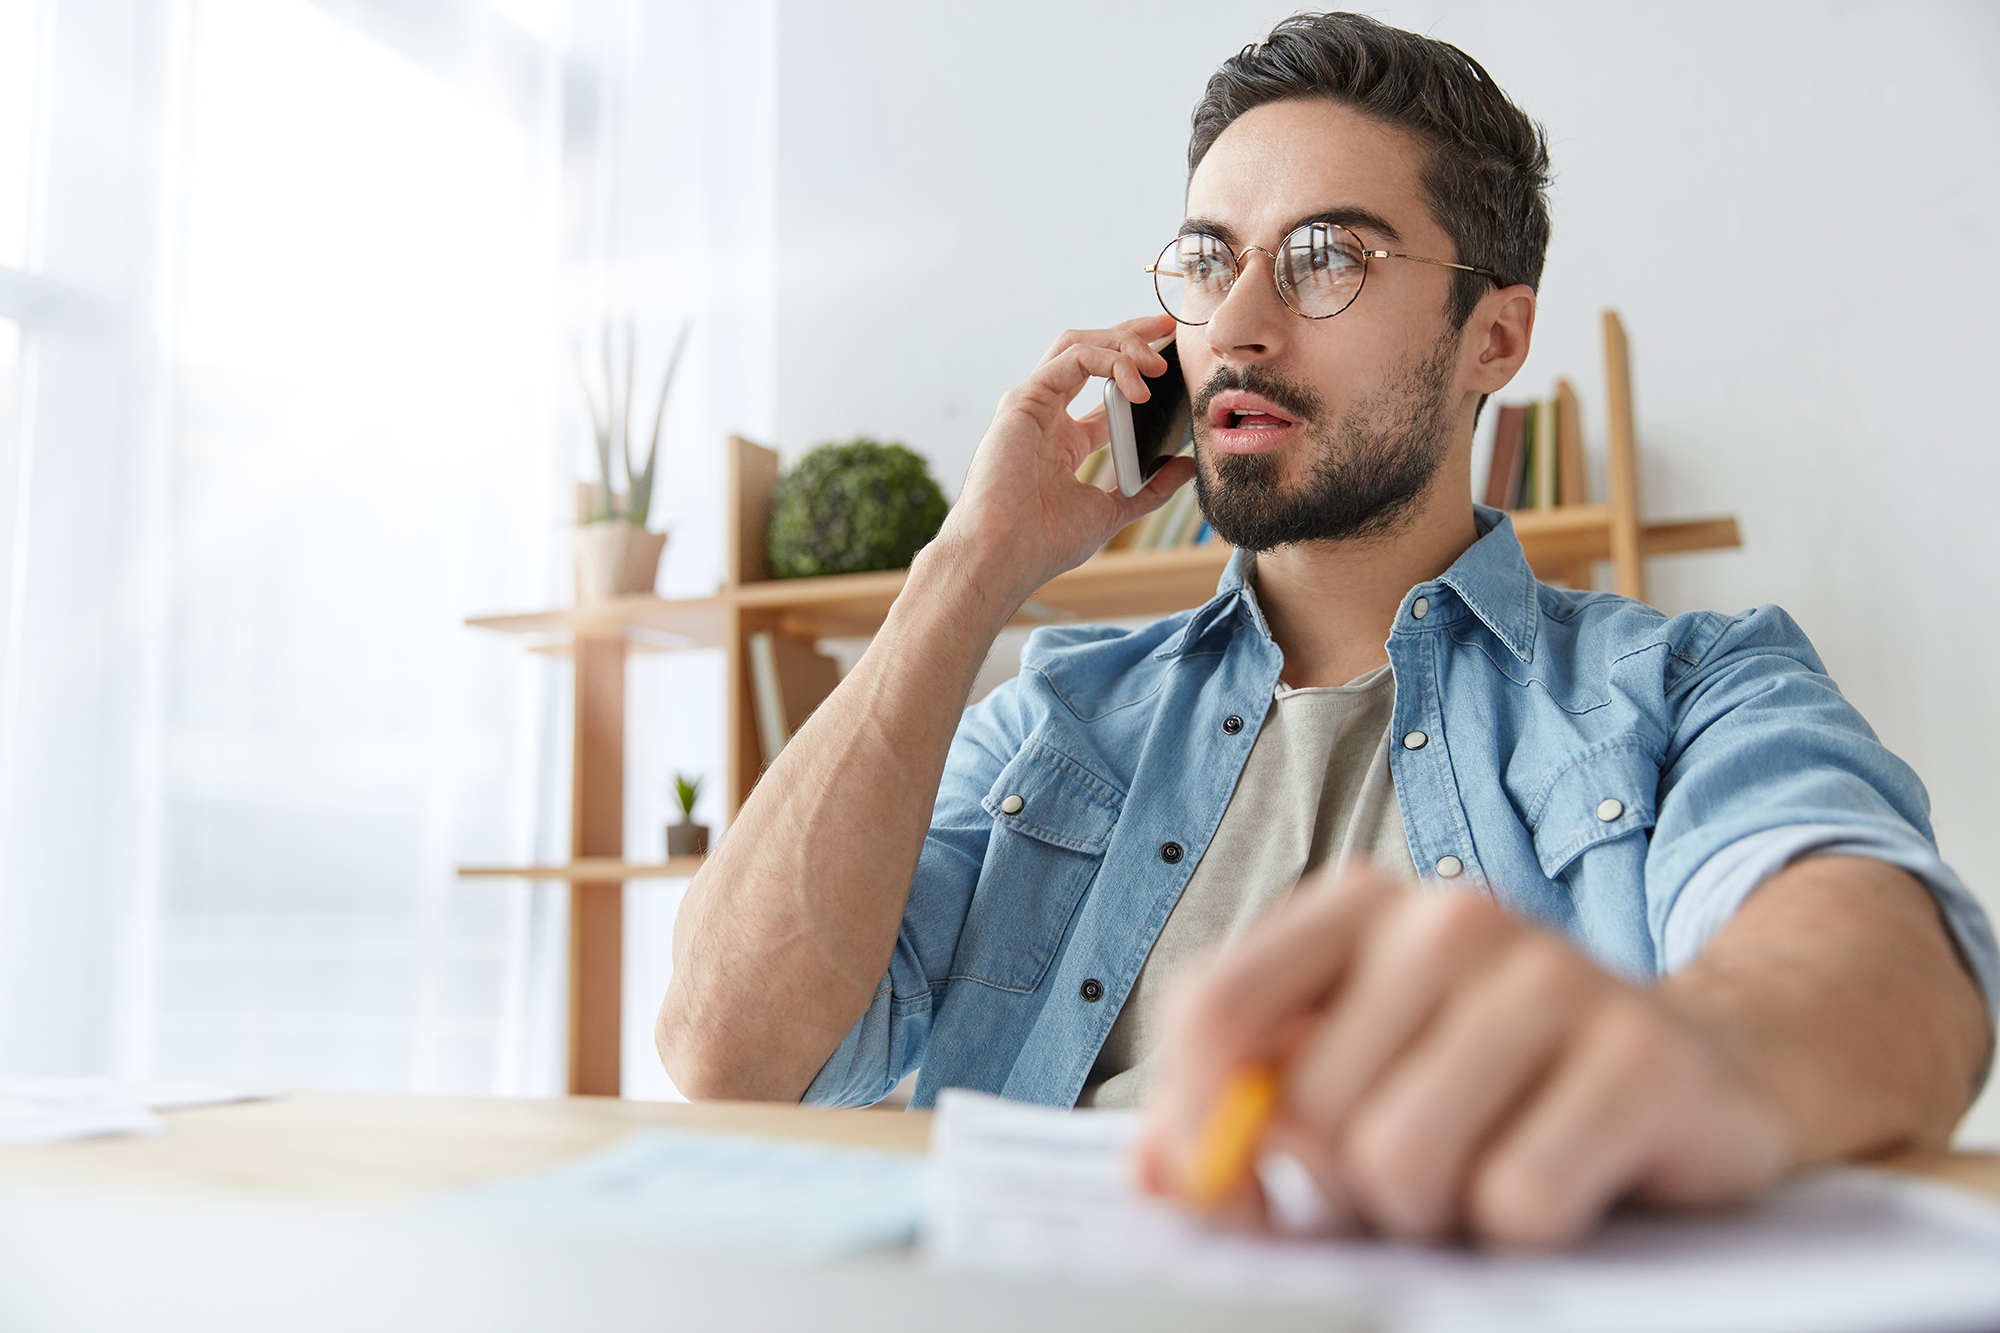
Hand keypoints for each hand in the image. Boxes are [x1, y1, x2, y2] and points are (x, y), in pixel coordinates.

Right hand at [928, 314, 1197, 601]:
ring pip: (1078, 346)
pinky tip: (1134, 383)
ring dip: (1121, 343)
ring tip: (1155, 360)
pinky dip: (1108, 360)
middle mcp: (1046, 416)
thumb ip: (1149, 489)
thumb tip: (1184, 467)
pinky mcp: (1024, 400)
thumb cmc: (1044, 543)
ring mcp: (1033, 406)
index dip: (1136, 368)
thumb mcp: (1112, 511)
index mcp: (1063, 441)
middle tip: (1166, 330)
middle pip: (1089, 354)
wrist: (1006, 556)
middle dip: (1129, 336)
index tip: (1170, 362)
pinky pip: (1072, 358)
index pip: (1103, 388)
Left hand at [1134, 863, 1794, 1248]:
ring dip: (1433, 1211)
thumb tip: (1159, 1175)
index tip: (1224, 1190)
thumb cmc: (1490, 1080)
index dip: (1193, 1120)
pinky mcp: (1640, 1058)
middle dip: (1345, 1184)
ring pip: (1400, 1162)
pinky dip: (1525, 1228)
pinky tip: (1565, 1177)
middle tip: (1416, 1167)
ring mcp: (1552, 974)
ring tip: (1483, 1168)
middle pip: (1307, 1111)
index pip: (1213, 1007)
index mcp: (1356, 905)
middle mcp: (1448, 915)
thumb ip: (1243, 1111)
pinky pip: (1516, 1202)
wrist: (1700, 1065)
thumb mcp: (1354, 1071)